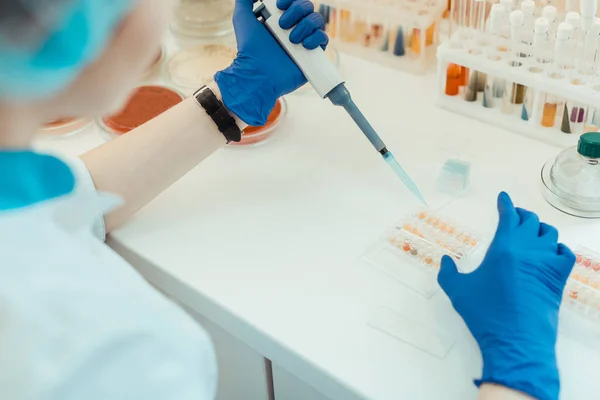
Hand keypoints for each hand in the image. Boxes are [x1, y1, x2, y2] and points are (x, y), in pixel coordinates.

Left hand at [214, 0, 327, 125]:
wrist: (258, 73)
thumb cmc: (249, 48)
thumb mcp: (242, 18)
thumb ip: (245, 0)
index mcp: (281, 18)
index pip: (295, 0)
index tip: (279, 5)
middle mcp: (294, 28)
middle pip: (308, 6)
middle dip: (297, 11)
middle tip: (282, 25)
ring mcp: (305, 41)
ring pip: (317, 19)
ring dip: (305, 25)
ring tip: (291, 40)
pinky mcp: (312, 55)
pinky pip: (323, 38)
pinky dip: (315, 38)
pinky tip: (304, 45)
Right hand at [438, 192, 574, 399]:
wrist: (516, 339)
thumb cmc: (485, 314)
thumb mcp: (458, 291)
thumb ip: (448, 273)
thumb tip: (445, 260)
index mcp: (504, 247)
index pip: (509, 216)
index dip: (506, 203)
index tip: (504, 197)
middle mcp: (528, 250)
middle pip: (531, 221)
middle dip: (521, 215)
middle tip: (514, 216)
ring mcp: (547, 264)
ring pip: (550, 235)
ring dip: (540, 230)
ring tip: (532, 233)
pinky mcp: (559, 279)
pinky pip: (564, 254)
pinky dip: (558, 249)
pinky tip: (551, 253)